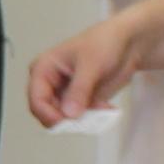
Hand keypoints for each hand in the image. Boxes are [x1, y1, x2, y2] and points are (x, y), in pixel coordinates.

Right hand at [28, 11, 140, 128]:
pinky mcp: (80, 102)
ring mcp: (65, 94)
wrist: (127, 43)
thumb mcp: (90, 64)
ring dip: (83, 119)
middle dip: (67, 119)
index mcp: (44, 69)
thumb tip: (69, 113)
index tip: (66, 121)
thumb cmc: (104, 42)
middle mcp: (51, 84)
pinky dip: (93, 118)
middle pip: (48, 113)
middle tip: (87, 117)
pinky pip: (80, 120)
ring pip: (65, 120)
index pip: (36, 100)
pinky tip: (105, 106)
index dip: (48, 114)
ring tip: (101, 107)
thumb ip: (79, 90)